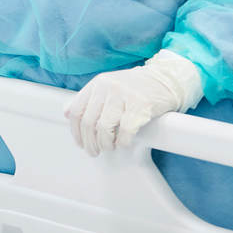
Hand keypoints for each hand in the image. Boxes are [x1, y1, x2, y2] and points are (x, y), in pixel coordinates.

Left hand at [65, 50, 203, 155]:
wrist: (165, 80)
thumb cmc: (135, 88)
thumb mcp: (107, 87)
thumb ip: (89, 99)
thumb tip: (67, 113)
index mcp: (97, 84)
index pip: (77, 110)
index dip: (76, 131)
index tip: (80, 143)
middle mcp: (107, 87)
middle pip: (89, 122)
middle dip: (90, 142)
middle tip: (94, 151)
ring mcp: (123, 95)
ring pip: (104, 128)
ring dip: (105, 144)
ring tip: (109, 147)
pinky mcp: (141, 104)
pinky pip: (125, 130)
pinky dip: (122, 142)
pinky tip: (123, 143)